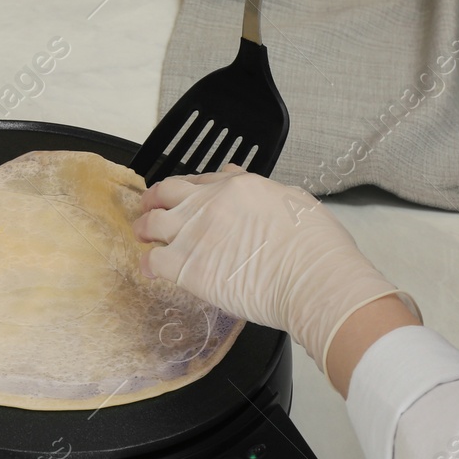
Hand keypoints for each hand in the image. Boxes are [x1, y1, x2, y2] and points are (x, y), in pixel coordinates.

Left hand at [132, 166, 416, 371]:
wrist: (312, 278)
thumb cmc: (316, 248)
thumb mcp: (296, 201)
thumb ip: (266, 192)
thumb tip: (253, 186)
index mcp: (239, 187)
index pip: (202, 180)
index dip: (191, 188)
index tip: (186, 196)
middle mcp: (211, 203)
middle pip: (168, 191)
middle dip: (156, 198)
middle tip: (151, 208)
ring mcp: (195, 233)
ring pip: (152, 222)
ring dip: (144, 227)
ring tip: (142, 235)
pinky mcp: (187, 265)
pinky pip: (154, 260)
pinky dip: (149, 263)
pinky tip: (150, 269)